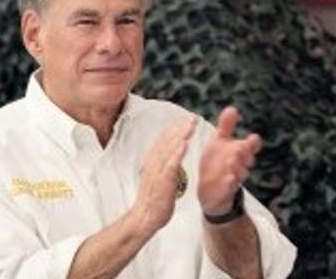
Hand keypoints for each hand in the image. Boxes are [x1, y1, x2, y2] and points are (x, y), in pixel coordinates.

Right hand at [133, 116, 196, 234]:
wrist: (144, 219)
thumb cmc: (153, 200)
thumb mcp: (157, 178)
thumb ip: (162, 165)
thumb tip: (170, 154)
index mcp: (152, 163)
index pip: (162, 141)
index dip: (173, 129)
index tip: (185, 119)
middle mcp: (153, 164)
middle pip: (166, 141)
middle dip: (179, 128)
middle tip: (191, 117)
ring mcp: (157, 172)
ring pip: (168, 149)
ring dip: (179, 135)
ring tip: (190, 125)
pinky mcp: (162, 182)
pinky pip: (170, 165)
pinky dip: (176, 153)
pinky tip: (184, 144)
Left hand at [197, 106, 261, 214]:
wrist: (209, 190)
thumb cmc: (217, 162)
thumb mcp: (219, 141)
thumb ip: (226, 126)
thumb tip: (232, 107)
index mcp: (240, 151)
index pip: (253, 145)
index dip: (253, 143)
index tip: (251, 139)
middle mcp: (240, 164)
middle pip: (248, 157)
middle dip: (244, 153)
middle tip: (239, 148)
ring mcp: (234, 177)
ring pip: (240, 172)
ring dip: (237, 167)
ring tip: (231, 161)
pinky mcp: (226, 191)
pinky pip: (230, 188)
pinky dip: (230, 183)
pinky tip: (228, 179)